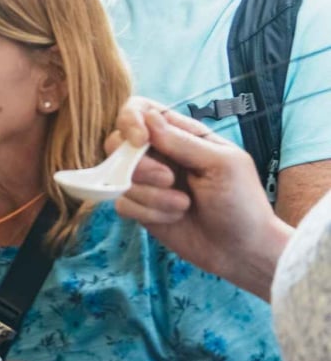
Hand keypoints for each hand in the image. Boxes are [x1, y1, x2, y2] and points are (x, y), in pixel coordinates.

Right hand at [109, 100, 286, 294]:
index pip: (140, 111)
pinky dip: (147, 212)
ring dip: (150, 195)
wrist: (240, 249)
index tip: (139, 141)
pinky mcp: (141, 208)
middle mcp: (160, 155)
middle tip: (169, 180)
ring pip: (120, 177)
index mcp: (182, 135)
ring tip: (182, 206)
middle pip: (119, 144)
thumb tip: (147, 117)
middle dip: (140, 165)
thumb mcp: (221, 164)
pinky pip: (122, 204)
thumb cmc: (241, 201)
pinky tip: (173, 219)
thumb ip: (182, 141)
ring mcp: (148, 183)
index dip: (130, 121)